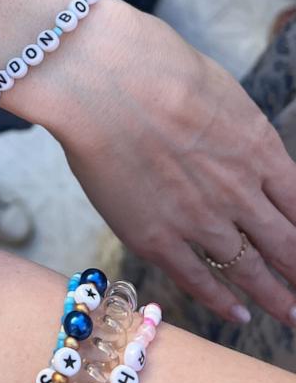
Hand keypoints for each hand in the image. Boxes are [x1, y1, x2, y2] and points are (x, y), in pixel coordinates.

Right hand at [58, 1, 295, 325]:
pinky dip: (220, 301)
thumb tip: (248, 149)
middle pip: (287, 245)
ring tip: (289, 314)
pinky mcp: (156, 236)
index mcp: (259, 150)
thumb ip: (239, 132)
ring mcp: (199, 219)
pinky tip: (236, 314)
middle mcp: (239, 192)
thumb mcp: (221, 93)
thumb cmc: (154, 68)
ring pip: (248, 270)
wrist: (104, 81)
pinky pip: (197, 279)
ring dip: (275, 297)